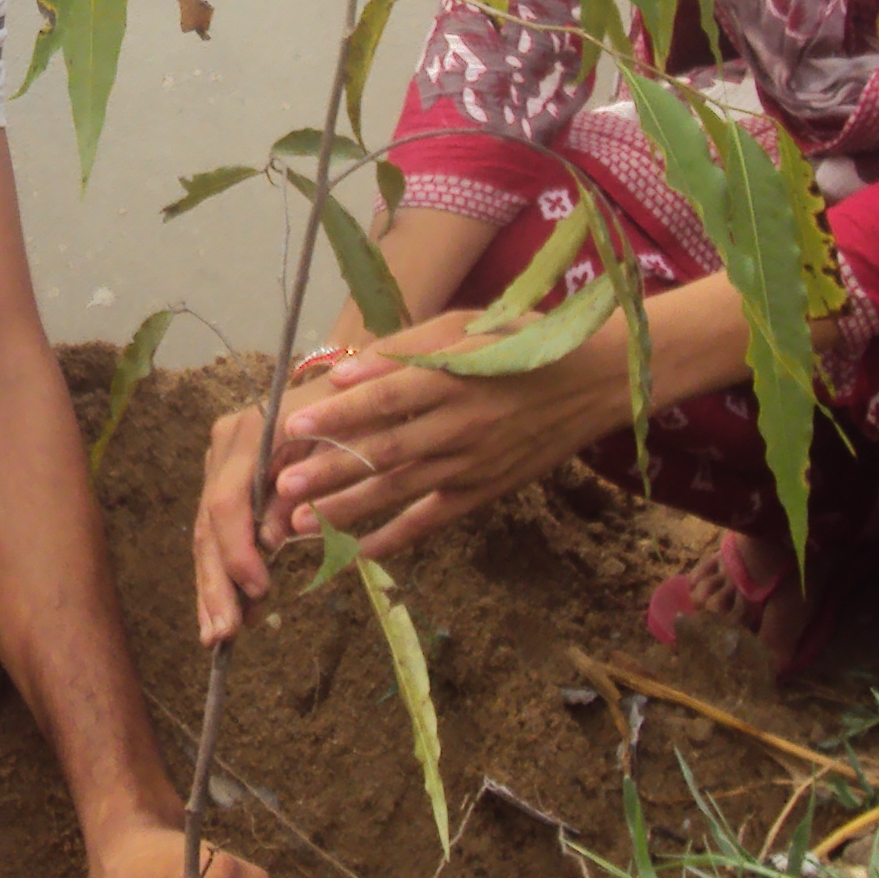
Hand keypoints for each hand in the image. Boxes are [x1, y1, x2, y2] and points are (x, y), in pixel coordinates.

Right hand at [194, 380, 329, 644]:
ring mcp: (220, 461)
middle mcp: (225, 445)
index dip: (238, 549)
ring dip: (211, 587)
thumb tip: (272, 539)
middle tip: (222, 634)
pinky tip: (224, 612)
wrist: (348, 375)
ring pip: (206, 532)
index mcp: (250, 432)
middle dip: (216, 581)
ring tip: (216, 636)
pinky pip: (216, 530)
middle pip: (208, 522)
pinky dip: (222, 572)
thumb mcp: (344, 441)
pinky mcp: (226, 477)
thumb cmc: (354, 406)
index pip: (227, 500)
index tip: (258, 589)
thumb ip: (310, 485)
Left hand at [266, 311, 614, 563]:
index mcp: (455, 378)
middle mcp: (461, 425)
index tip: (294, 426)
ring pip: (401, 490)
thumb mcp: (470, 325)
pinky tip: (358, 552)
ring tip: (298, 524)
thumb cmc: (525, 341)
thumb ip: (409, 348)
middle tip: (281, 487)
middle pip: (386, 452)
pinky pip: (434, 518)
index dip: (341, 413)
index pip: (387, 399)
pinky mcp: (484, 489)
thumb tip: (348, 371)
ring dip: (348, 508)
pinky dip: (396, 537)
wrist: (598, 378)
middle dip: (330, 472)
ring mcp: (473, 463)